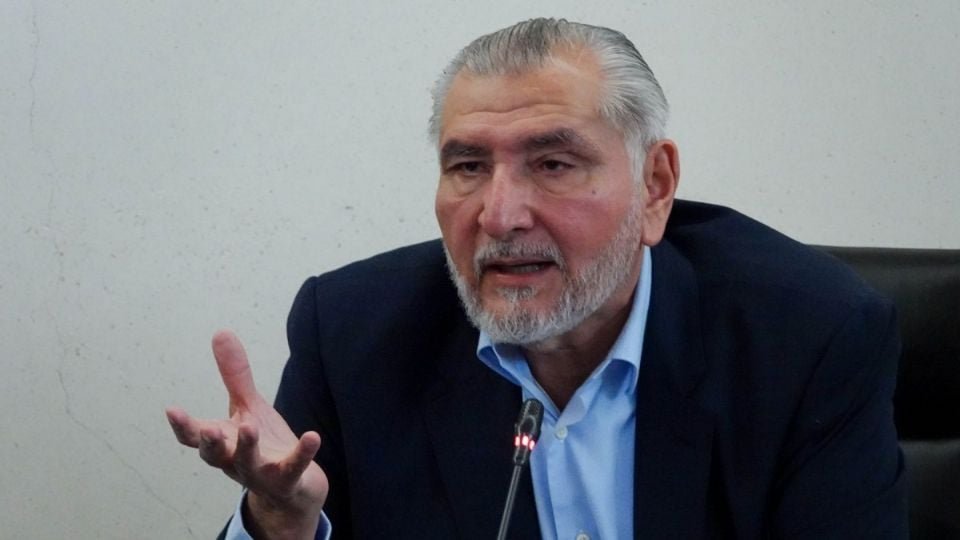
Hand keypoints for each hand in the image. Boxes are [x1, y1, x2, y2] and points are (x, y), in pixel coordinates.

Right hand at [166, 330, 327, 538]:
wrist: (292, 485)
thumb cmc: (262, 444)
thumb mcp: (248, 407)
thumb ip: (234, 375)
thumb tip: (221, 332)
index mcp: (223, 442)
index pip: (195, 437)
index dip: (183, 426)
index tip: (172, 410)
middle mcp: (235, 460)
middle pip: (215, 455)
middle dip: (211, 442)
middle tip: (209, 429)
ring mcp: (260, 473)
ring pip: (249, 463)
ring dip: (247, 446)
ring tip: (250, 426)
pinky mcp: (287, 479)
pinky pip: (293, 468)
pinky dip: (302, 454)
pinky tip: (312, 437)